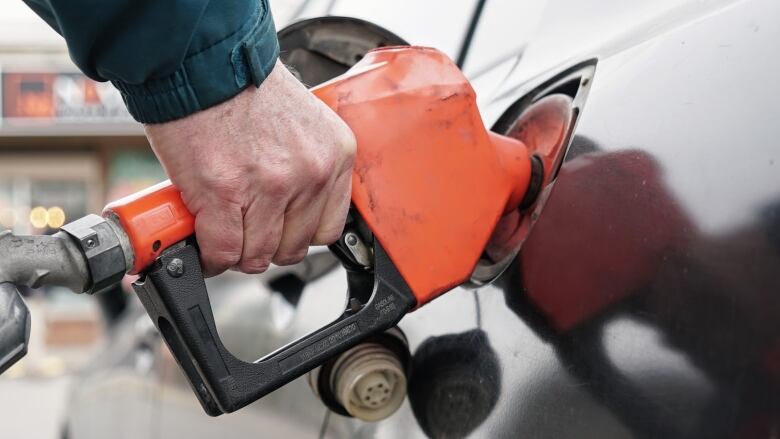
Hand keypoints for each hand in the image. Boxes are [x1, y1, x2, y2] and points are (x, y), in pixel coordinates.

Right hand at [144, 60, 355, 275]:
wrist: (204, 64)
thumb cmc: (245, 89)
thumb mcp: (303, 127)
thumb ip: (307, 169)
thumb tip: (293, 213)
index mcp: (335, 155)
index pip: (327, 229)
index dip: (296, 235)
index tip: (279, 231)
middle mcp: (311, 173)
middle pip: (292, 248)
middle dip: (264, 245)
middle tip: (244, 229)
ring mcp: (272, 186)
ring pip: (256, 255)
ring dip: (235, 250)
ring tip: (221, 228)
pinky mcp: (226, 193)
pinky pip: (223, 250)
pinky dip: (209, 254)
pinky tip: (202, 239)